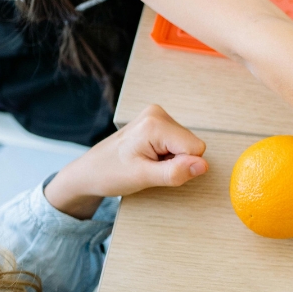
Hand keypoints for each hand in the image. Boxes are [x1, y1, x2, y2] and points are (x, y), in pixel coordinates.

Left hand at [44, 104, 207, 218]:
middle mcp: (158, 113)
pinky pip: (178, 142)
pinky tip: (148, 157)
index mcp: (155, 124)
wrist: (89, 171)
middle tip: (151, 166)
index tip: (158, 168)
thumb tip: (203, 165)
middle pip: (191, 145)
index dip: (182, 165)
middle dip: (177, 161)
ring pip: (186, 145)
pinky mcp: (157, 122)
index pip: (196, 148)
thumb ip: (175, 172)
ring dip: (171, 159)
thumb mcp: (143, 178)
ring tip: (147, 162)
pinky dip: (167, 154)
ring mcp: (157, 116)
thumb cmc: (109, 173)